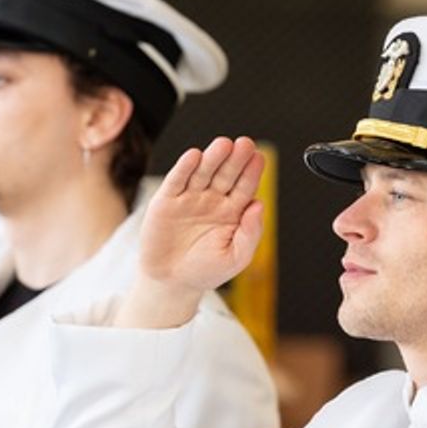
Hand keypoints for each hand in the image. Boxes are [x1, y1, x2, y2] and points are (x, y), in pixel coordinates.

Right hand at [116, 136, 264, 328]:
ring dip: (213, 158)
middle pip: (226, 174)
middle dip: (235, 159)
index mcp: (232, 211)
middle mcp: (212, 200)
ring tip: (223, 145)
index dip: (251, 172)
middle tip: (245, 144)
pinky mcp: (166, 201)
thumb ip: (250, 233)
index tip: (258, 158)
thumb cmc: (205, 271)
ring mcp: (189, 198)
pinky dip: (184, 168)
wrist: (171, 282)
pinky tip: (194, 156)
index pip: (245, 186)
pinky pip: (176, 181)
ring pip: (203, 172)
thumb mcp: (236, 258)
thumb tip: (260, 205)